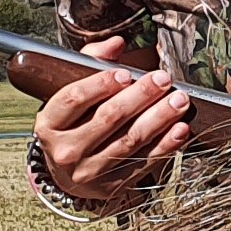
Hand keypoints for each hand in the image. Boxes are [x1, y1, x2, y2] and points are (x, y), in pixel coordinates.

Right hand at [32, 35, 191, 211]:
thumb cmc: (74, 123)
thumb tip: (116, 43)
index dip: (101, 84)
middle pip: (107, 118)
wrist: (69, 172)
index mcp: (50, 124)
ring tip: (179, 100)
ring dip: (158, 118)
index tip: (126, 73)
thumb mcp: (71, 95)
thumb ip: (91, 63)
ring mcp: (89, 172)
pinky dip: (166, 146)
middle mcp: (66, 151)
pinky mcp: (112, 186)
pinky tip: (180, 129)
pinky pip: (144, 163)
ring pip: (129, 141)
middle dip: (140, 96)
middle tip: (162, 80)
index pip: (74, 99)